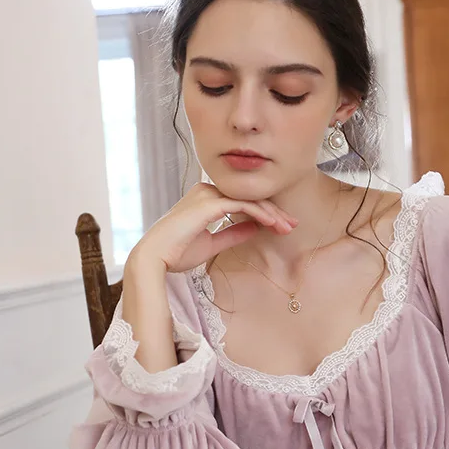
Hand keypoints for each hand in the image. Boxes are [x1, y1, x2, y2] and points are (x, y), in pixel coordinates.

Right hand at [126, 181, 298, 275]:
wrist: (155, 258)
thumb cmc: (177, 252)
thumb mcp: (213, 243)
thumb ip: (234, 233)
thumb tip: (257, 228)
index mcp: (206, 198)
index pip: (242, 201)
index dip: (266, 212)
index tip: (283, 225)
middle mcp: (207, 191)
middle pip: (249, 197)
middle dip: (274, 211)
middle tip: (293, 225)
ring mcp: (207, 195)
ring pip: (249, 198)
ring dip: (271, 213)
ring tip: (288, 227)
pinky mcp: (209, 203)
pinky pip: (242, 204)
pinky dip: (260, 213)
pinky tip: (273, 223)